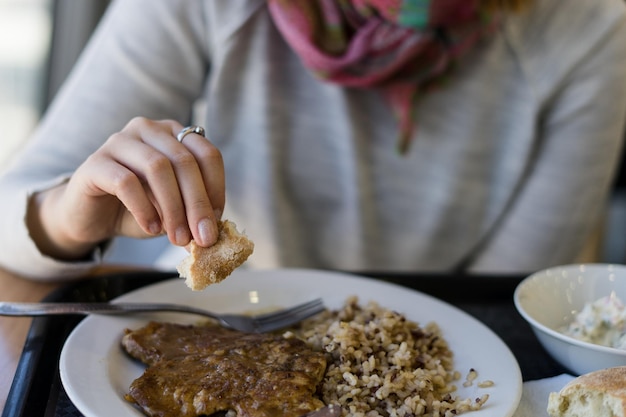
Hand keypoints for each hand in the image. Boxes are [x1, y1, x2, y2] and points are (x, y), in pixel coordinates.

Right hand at [28, 117, 223, 259]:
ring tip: (178, 237)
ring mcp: (120, 141)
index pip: (207, 154)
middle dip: (197, 203)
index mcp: (175, 135)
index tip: (216, 222)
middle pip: (184, 161)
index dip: (216, 189)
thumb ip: (193, 215)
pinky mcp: (95, 162)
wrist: (92, 217)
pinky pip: (126, 182)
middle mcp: (149, 130)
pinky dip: (143, 208)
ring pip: (157, 167)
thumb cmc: (140, 209)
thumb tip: (213, 233)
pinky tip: (150, 228)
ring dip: (173, 207)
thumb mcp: (175, 211)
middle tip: (203, 238)